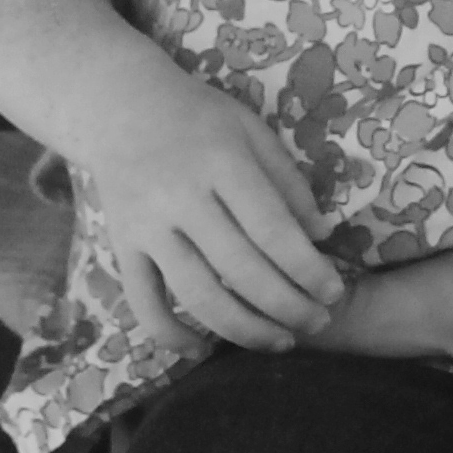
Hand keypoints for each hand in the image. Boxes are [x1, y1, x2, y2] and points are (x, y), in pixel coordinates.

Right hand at [73, 57, 342, 354]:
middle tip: (318, 323)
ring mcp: (146, 226)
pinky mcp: (120, 246)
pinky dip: (171, 337)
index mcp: (220, 160)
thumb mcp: (249, 127)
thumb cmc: (195, 114)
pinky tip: (202, 351)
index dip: (307, 269)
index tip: (334, 292)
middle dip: (287, 307)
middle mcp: (181, 196)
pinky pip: (144, 304)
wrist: (118, 102)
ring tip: (280, 341)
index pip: (271, 228)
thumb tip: (323, 235)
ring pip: (197, 296)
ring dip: (244, 330)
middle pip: (240, 270)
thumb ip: (287, 180)